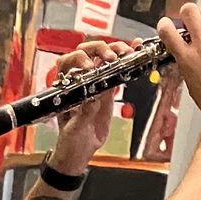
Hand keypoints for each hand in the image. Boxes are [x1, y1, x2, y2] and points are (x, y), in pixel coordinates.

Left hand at [48, 39, 137, 172]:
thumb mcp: (74, 128)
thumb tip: (93, 99)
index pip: (69, 62)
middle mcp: (79, 79)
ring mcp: (94, 82)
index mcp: (65, 86)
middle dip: (101, 49)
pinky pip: (116, 70)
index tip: (90, 67)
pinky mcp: (107, 89)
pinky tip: (135, 52)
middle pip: (88, 51)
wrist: (81, 150)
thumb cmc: (70, 139)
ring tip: (127, 52)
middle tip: (111, 58)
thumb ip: (84, 113)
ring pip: (104, 57)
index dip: (80, 60)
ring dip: (116, 50)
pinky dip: (126, 60)